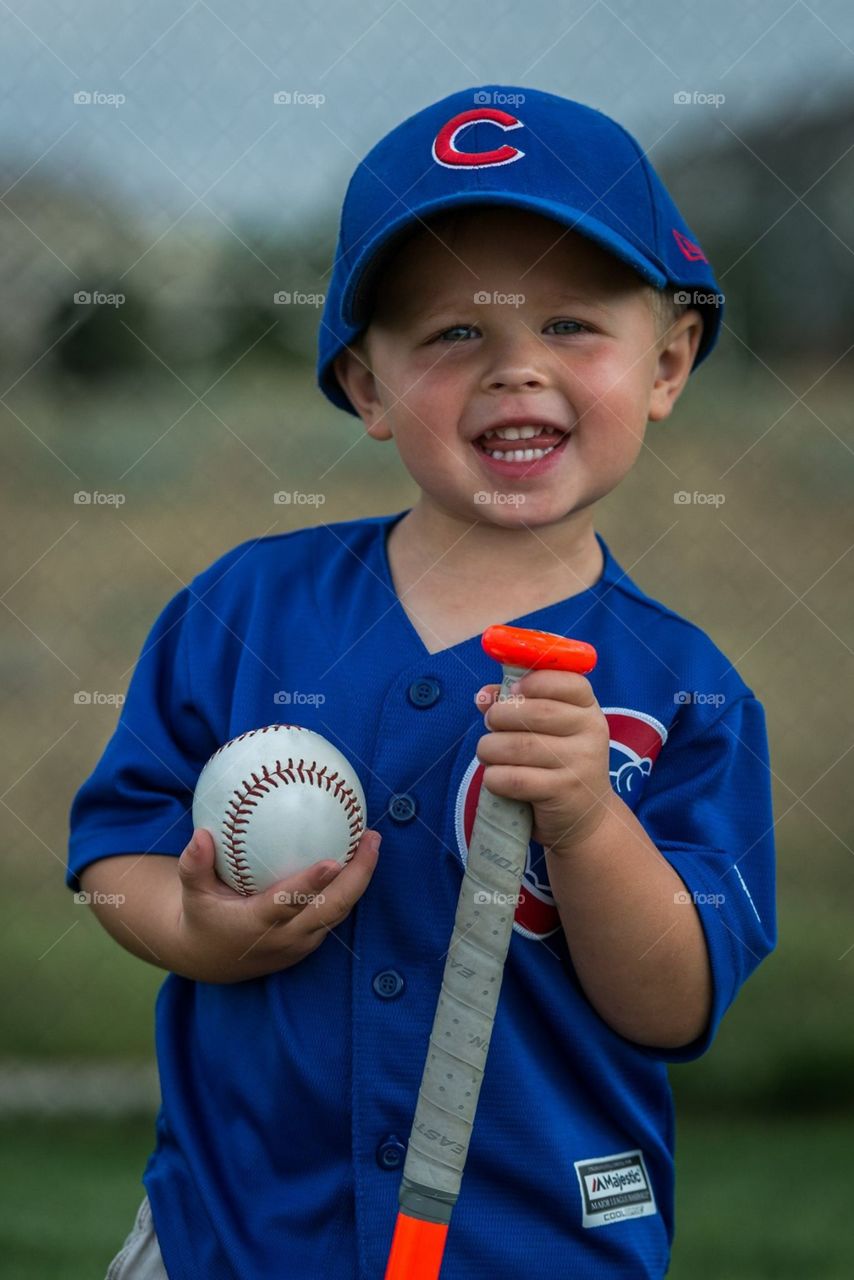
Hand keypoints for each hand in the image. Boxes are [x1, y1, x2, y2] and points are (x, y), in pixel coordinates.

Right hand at [174, 826, 381, 981]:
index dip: (311, 884)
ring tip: (371, 842)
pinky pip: (335, 913)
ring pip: (340, 912)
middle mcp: (286, 937)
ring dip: (360, 879)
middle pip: (331, 908)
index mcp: (257, 924)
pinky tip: (357, 858)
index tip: (333, 861)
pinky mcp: (309, 942)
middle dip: (357, 875)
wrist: (211, 960)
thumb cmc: (203, 917)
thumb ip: (193, 866)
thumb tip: (200, 834)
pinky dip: (350, 888)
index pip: (289, 904)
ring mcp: (302, 943)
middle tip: (371, 838)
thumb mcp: (192, 894)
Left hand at [474, 670, 612, 853]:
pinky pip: (515, 778)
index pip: (570, 682)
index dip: (537, 681)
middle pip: (537, 712)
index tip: (513, 690)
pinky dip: (494, 776)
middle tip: (490, 724)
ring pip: (520, 746)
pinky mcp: (564, 792)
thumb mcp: (547, 730)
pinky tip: (494, 777)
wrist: (584, 818)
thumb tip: (483, 695)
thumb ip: (516, 706)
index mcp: (588, 710)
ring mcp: (581, 763)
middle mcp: (591, 733)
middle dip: (501, 715)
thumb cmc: (557, 764)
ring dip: (490, 747)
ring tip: (486, 751)